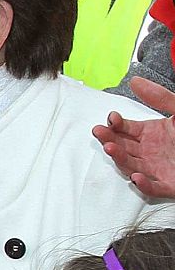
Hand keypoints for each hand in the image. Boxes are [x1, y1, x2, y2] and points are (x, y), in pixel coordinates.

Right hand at [92, 76, 174, 198]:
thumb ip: (159, 97)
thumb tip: (136, 82)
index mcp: (151, 134)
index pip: (125, 130)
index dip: (115, 124)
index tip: (111, 118)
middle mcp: (150, 152)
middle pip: (122, 147)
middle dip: (109, 140)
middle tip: (100, 133)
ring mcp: (156, 169)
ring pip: (131, 166)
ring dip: (119, 159)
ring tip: (111, 149)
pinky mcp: (167, 185)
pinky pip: (152, 188)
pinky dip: (144, 185)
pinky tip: (137, 177)